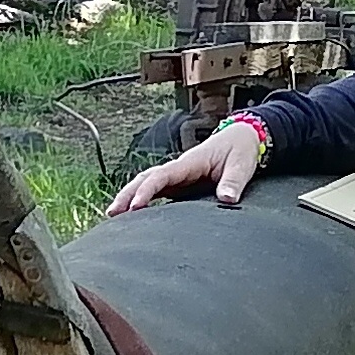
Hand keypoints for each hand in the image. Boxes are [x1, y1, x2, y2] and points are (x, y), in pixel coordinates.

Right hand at [108, 119, 264, 213]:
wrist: (242, 138)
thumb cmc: (241, 150)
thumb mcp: (241, 165)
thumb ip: (233, 181)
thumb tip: (227, 199)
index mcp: (190, 163)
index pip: (162, 176)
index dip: (147, 190)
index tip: (135, 206)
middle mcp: (179, 168)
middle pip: (146, 178)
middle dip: (127, 193)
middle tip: (112, 212)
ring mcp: (178, 176)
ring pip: (147, 183)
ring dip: (130, 196)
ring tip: (112, 215)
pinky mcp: (181, 183)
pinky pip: (157, 190)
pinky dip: (142, 199)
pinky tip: (132, 215)